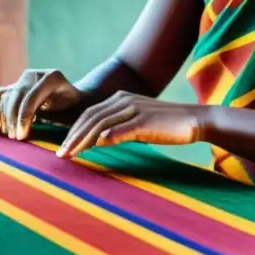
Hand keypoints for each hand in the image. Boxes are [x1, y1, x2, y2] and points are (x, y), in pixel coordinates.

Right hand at [0, 69, 83, 140]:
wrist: (70, 97)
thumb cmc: (73, 107)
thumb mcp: (73, 109)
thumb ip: (62, 115)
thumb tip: (45, 128)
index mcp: (52, 76)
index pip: (32, 96)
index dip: (24, 117)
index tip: (22, 136)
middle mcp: (35, 74)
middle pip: (18, 96)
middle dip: (14, 119)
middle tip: (16, 138)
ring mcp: (24, 78)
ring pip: (9, 97)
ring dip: (7, 118)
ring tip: (11, 135)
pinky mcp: (16, 85)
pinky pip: (5, 99)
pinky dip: (3, 114)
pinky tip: (6, 128)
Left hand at [56, 92, 201, 158]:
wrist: (194, 120)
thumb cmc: (165, 126)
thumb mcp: (137, 125)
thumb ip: (118, 130)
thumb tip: (98, 141)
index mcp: (120, 99)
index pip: (89, 114)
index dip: (74, 131)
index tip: (63, 148)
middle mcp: (124, 100)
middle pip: (91, 118)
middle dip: (73, 137)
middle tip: (60, 155)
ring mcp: (134, 109)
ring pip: (101, 124)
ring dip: (83, 140)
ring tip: (72, 155)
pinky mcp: (146, 121)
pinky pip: (122, 128)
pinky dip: (108, 137)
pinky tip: (97, 146)